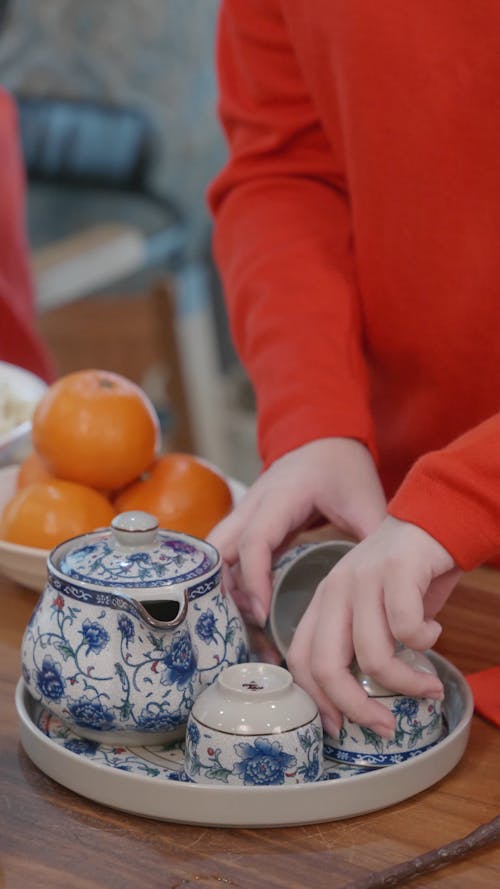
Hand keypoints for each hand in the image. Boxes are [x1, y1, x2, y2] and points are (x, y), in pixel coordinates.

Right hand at [209, 437, 386, 625]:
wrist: (326, 439)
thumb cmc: (344, 468)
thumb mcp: (366, 501)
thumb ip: (374, 538)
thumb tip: (387, 584)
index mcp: (281, 497)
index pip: (253, 541)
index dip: (254, 579)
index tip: (263, 613)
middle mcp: (254, 503)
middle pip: (219, 548)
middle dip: (227, 588)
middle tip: (253, 622)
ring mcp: (246, 511)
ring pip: (216, 552)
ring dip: (226, 585)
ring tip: (252, 620)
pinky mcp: (247, 521)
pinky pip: (226, 553)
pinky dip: (232, 579)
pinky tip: (253, 606)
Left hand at [286, 516, 460, 736]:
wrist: (435, 519)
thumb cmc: (408, 573)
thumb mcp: (374, 609)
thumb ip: (363, 643)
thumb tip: (365, 697)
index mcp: (324, 601)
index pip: (300, 658)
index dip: (317, 699)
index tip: (341, 726)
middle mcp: (335, 589)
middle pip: (326, 665)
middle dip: (355, 707)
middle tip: (385, 725)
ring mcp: (362, 578)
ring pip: (372, 654)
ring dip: (406, 681)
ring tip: (428, 683)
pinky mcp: (395, 569)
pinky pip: (406, 627)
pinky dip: (425, 640)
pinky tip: (435, 631)